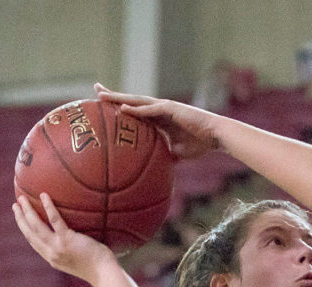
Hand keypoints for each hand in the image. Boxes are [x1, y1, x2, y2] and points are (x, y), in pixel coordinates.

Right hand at [12, 194, 116, 286]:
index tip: (20, 219)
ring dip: (27, 211)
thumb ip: (71, 251)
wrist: (105, 274)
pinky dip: (48, 207)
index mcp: (53, 259)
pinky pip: (55, 220)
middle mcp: (51, 254)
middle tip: (15, 205)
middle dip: (20, 218)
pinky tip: (44, 195)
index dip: (25, 230)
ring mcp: (58, 247)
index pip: (34, 243)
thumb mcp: (78, 261)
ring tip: (21, 198)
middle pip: (30, 233)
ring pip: (36, 226)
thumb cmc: (98, 267)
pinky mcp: (67, 240)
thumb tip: (74, 239)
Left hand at [94, 85, 217, 158]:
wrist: (215, 137)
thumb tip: (157, 171)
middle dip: (113, 95)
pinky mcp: (171, 108)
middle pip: (132, 100)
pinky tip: (122, 108)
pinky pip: (149, 110)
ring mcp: (164, 107)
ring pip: (137, 101)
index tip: (104, 106)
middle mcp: (159, 109)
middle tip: (95, 89)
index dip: (120, 106)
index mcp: (159, 118)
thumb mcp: (178, 153)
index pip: (136, 110)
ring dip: (119, 98)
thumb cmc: (200, 145)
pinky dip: (136, 109)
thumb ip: (165, 156)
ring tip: (101, 96)